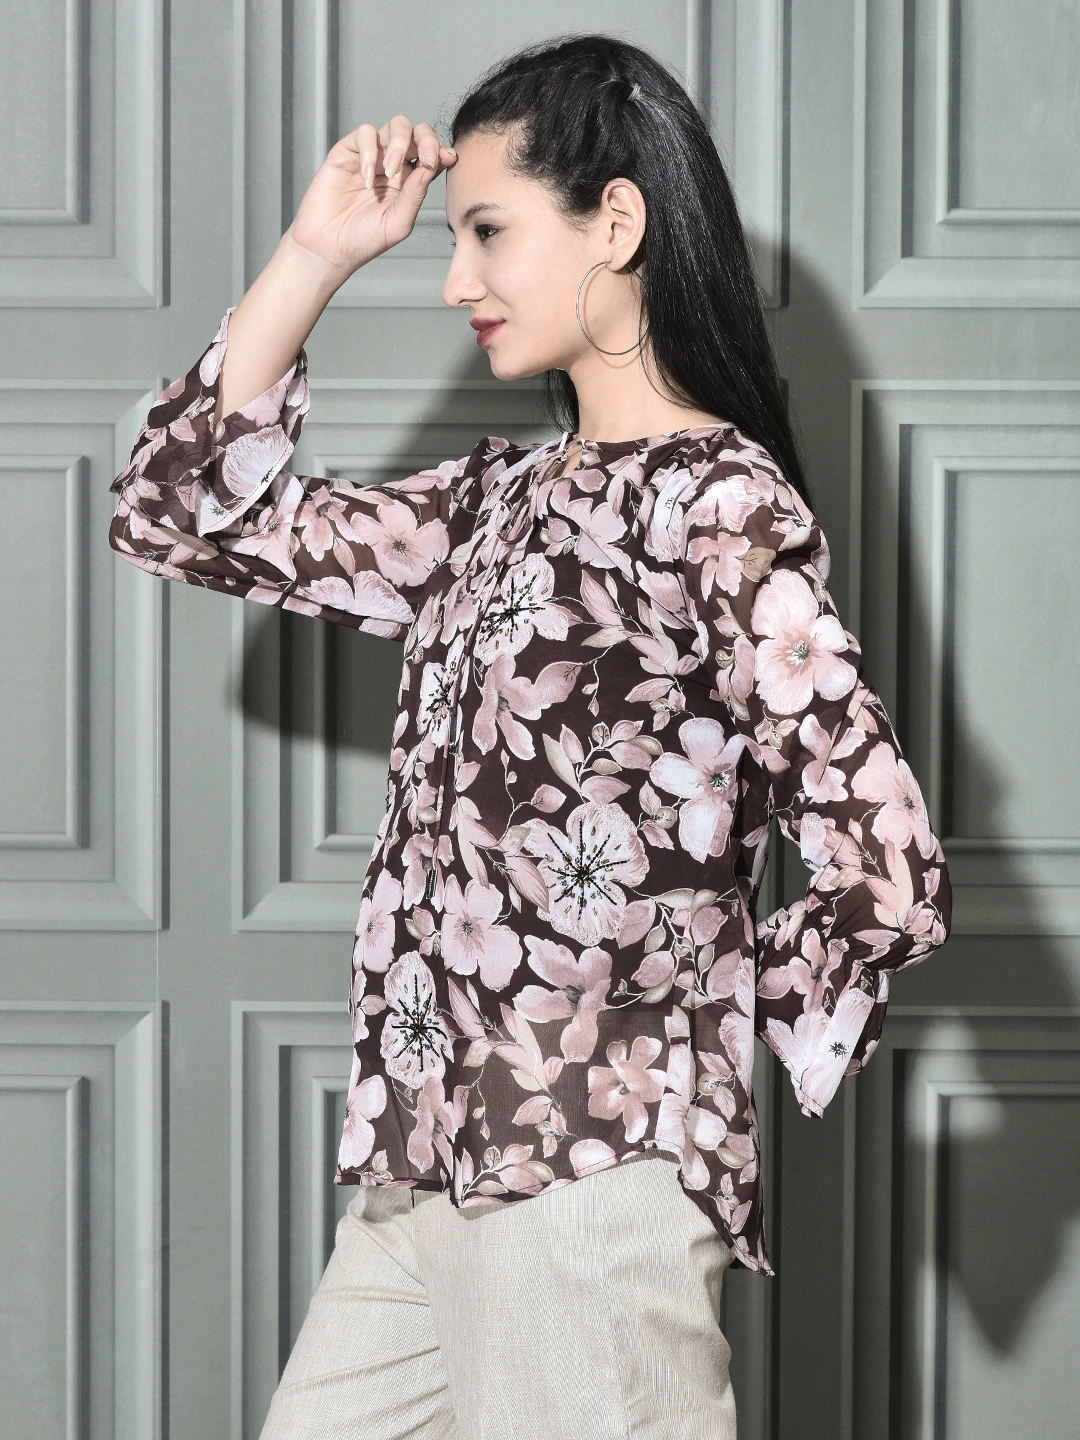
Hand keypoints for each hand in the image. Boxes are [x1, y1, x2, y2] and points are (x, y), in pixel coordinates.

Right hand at [287, 115, 457, 277]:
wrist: (329, 247)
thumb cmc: (364, 240)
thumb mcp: (399, 223)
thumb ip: (415, 195)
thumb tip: (432, 166)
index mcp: (410, 182)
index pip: (431, 155)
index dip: (441, 151)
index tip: (447, 159)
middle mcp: (394, 164)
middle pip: (417, 132)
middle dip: (426, 139)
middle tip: (426, 159)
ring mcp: (372, 156)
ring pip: (395, 126)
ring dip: (399, 144)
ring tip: (390, 172)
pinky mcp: (348, 151)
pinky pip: (365, 134)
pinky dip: (370, 151)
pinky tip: (367, 179)